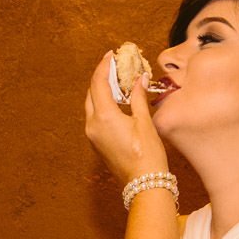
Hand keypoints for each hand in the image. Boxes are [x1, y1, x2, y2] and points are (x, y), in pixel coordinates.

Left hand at [84, 51, 168, 185]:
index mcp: (104, 116)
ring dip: (101, 91)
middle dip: (101, 77)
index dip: (104, 66)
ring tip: (117, 81)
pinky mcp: (96, 143)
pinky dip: (103, 105)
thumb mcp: (144, 122)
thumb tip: (139, 79)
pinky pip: (95, 118)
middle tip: (114, 66)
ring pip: (91, 105)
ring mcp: (92, 135)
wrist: (143, 184)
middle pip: (91, 93)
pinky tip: (116, 101)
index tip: (110, 55)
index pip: (98, 83)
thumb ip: (138, 97)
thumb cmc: (147, 154)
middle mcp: (93, 125)